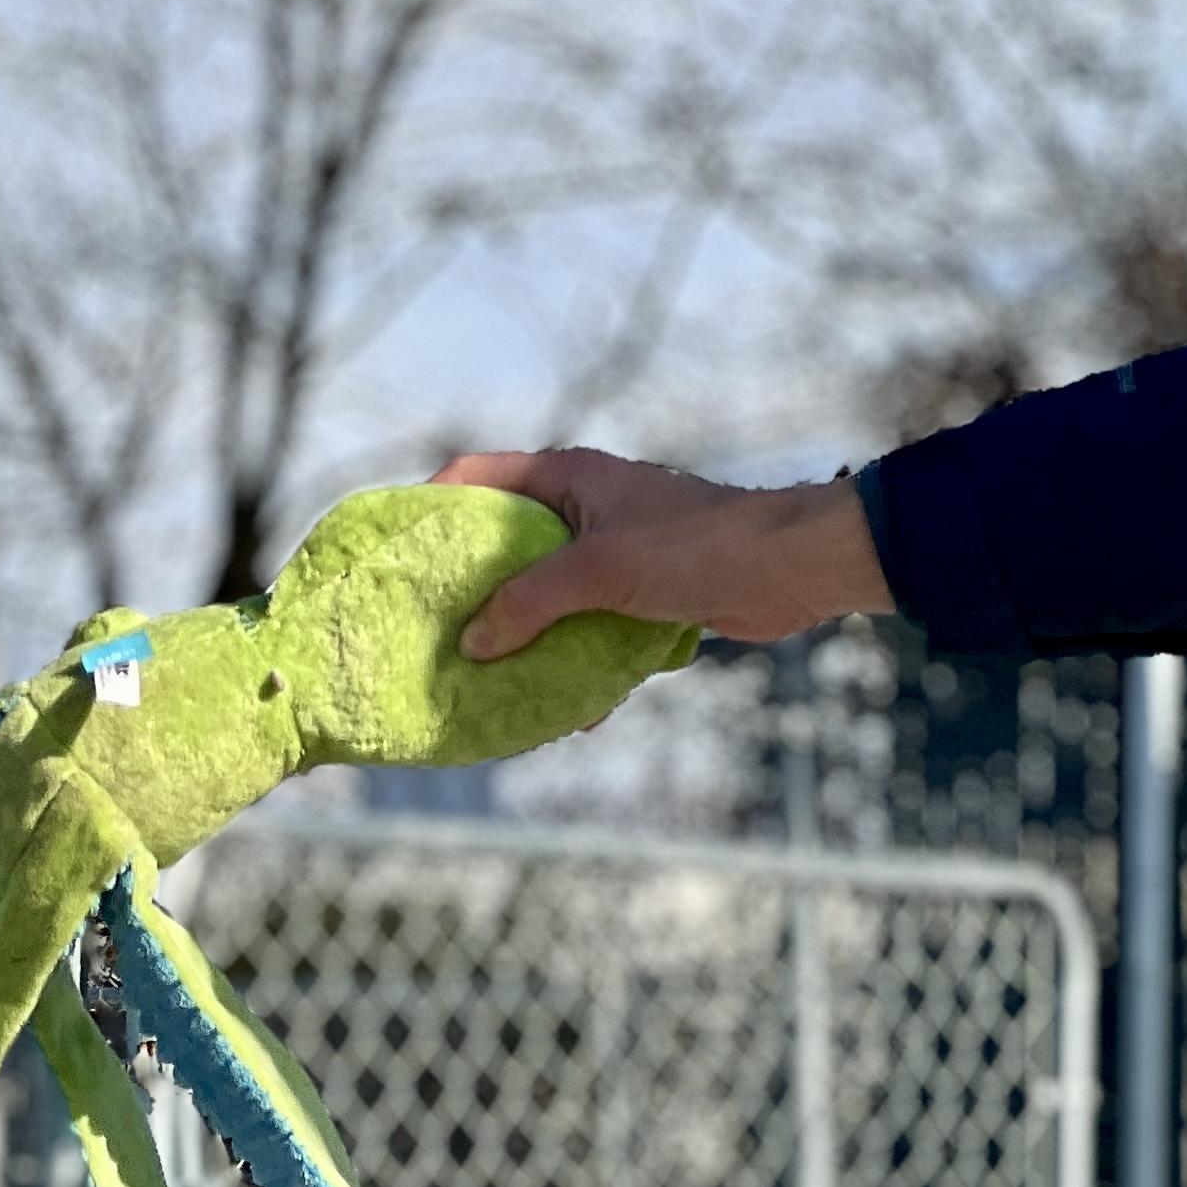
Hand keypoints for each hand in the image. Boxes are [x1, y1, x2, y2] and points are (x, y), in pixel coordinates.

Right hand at [431, 449, 892, 659]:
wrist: (789, 571)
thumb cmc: (696, 547)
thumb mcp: (599, 569)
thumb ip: (530, 601)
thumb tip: (472, 643)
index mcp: (568, 477)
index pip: (477, 477)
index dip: (431, 508)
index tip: (397, 556)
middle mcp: (583, 510)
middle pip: (502, 546)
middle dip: (468, 592)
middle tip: (427, 635)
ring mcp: (609, 555)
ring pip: (541, 597)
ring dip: (517, 639)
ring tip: (479, 681)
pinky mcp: (635, 598)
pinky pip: (582, 632)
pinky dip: (568, 666)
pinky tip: (558, 710)